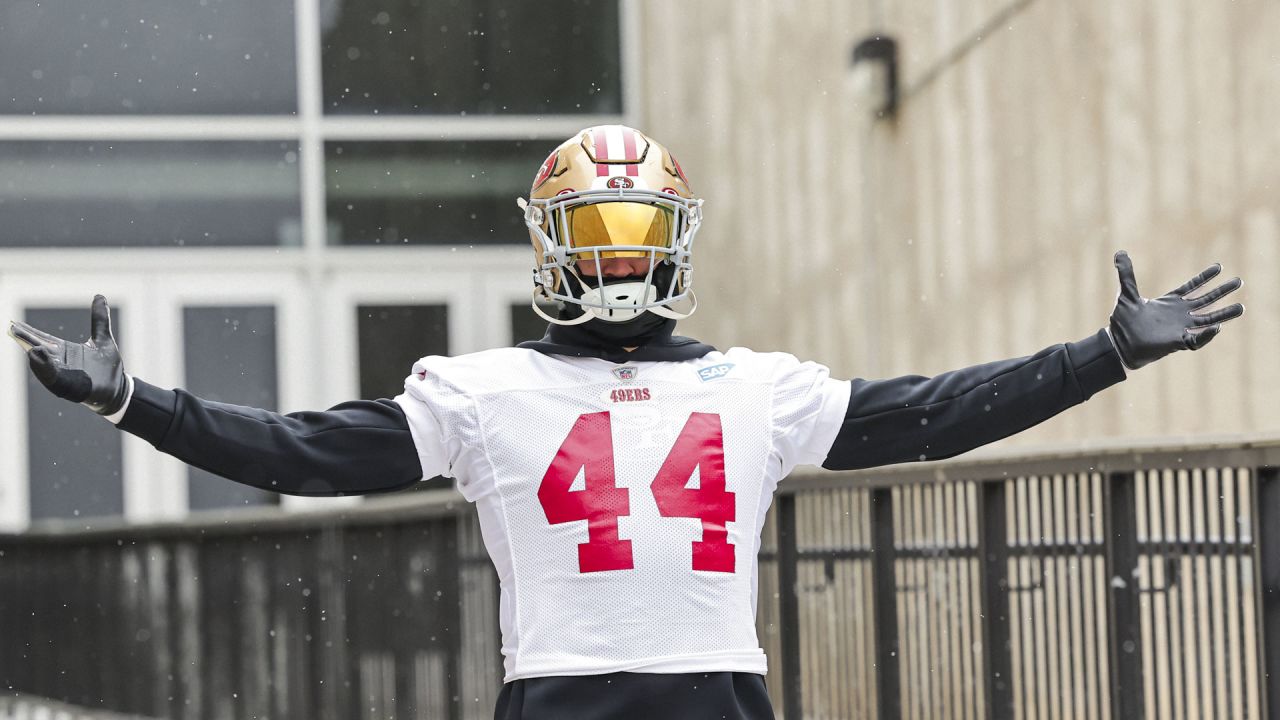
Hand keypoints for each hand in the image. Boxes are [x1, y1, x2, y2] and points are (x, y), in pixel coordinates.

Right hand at [8, 295, 128, 414]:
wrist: (118, 389)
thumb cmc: (107, 367)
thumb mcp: (103, 339)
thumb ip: (99, 320)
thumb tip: (100, 296)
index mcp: (65, 351)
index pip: (43, 340)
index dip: (30, 333)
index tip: (14, 324)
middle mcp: (61, 363)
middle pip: (40, 351)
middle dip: (27, 342)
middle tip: (12, 330)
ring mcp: (66, 376)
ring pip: (46, 366)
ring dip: (37, 357)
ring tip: (29, 347)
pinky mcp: (73, 388)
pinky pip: (58, 380)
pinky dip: (50, 371)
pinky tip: (44, 362)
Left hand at [1108, 251, 1243, 369]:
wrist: (1118, 345)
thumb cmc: (1123, 322)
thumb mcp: (1126, 294)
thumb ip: (1126, 274)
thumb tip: (1119, 252)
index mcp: (1169, 303)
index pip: (1192, 288)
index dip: (1205, 277)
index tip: (1219, 266)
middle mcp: (1178, 314)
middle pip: (1205, 301)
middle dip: (1222, 292)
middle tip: (1239, 281)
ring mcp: (1179, 328)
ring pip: (1208, 320)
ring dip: (1224, 315)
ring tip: (1241, 307)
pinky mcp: (1177, 342)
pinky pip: (1197, 339)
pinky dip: (1206, 335)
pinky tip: (1217, 328)